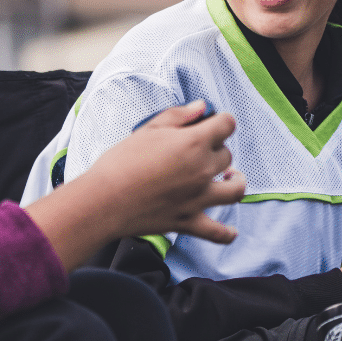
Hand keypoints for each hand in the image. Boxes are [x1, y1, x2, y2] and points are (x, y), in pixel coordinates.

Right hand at [95, 100, 245, 243]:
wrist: (105, 200)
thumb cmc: (121, 162)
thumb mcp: (148, 129)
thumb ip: (179, 116)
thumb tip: (202, 107)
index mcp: (194, 143)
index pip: (227, 125)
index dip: (221, 121)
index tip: (213, 124)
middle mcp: (203, 170)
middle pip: (227, 155)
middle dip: (217, 150)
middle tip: (200, 151)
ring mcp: (199, 198)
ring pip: (236, 189)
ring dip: (236, 181)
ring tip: (229, 177)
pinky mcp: (189, 221)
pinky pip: (218, 232)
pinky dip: (227, 233)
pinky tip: (231, 230)